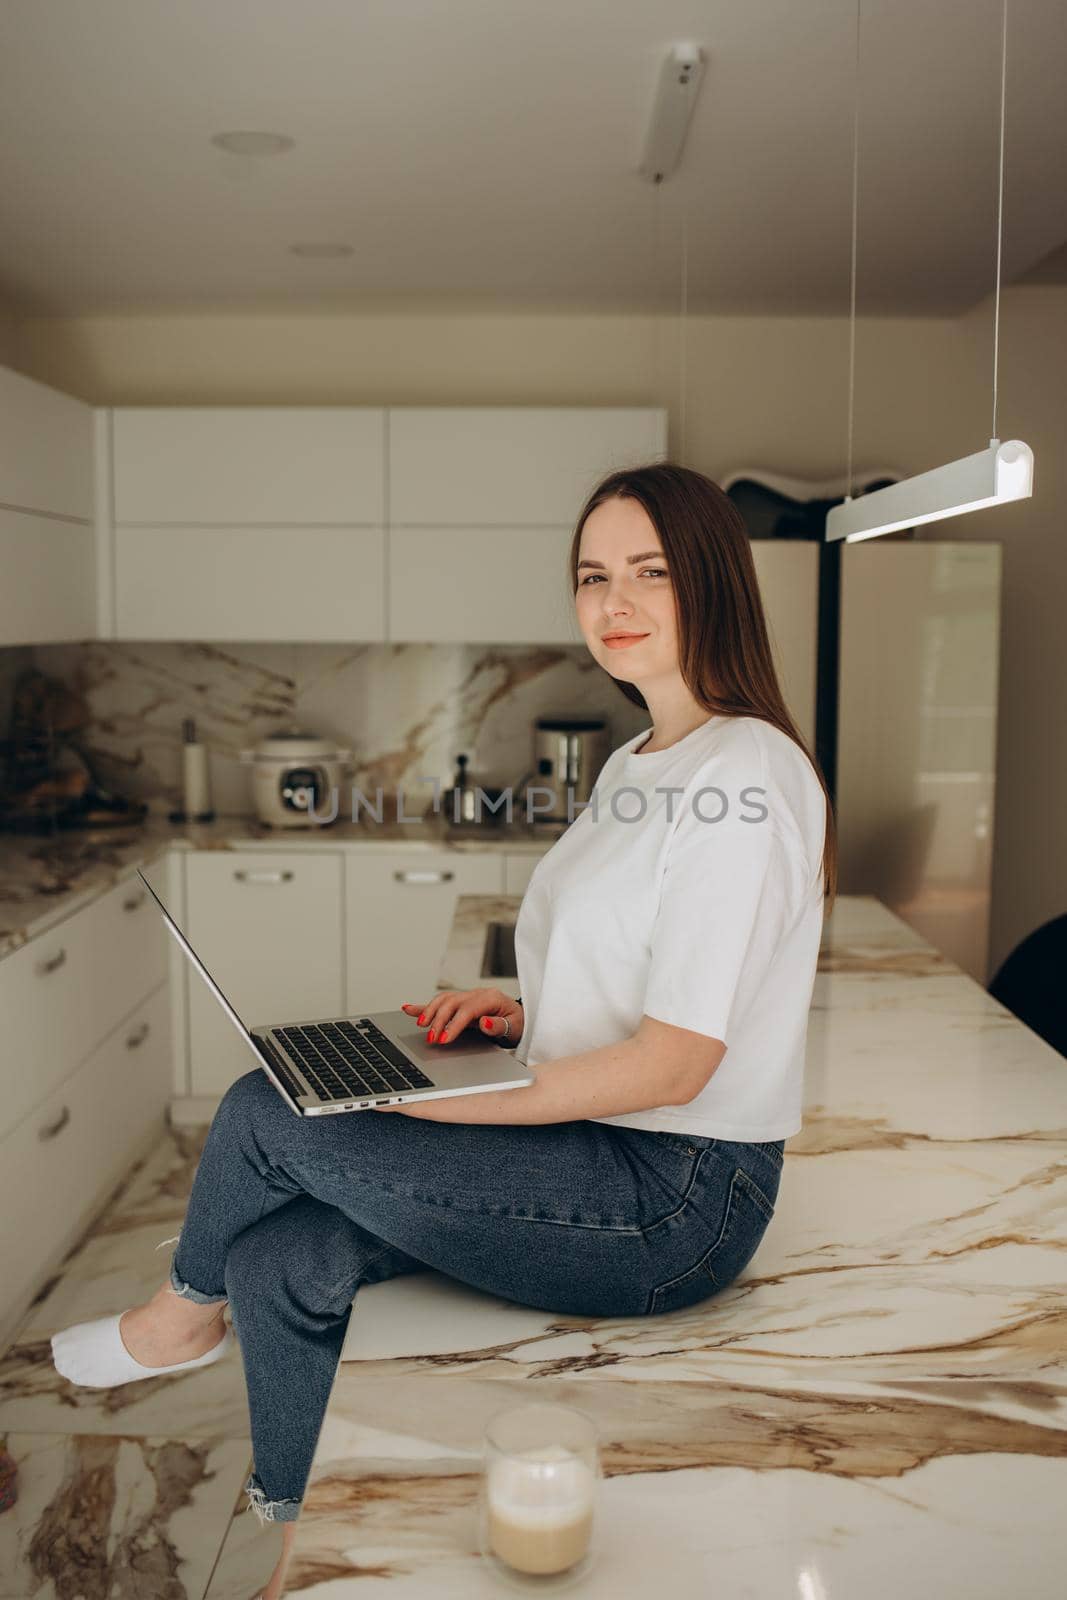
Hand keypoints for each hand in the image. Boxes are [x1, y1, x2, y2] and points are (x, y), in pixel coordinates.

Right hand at [399, 988, 523, 1048]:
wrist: (522, 1020)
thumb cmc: (519, 1024)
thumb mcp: (516, 1028)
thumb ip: (500, 1026)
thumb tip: (485, 1022)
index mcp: (491, 998)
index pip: (468, 1009)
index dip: (454, 1024)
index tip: (444, 1039)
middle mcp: (477, 994)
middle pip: (452, 1003)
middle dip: (439, 1021)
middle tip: (432, 1039)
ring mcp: (468, 997)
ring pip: (443, 999)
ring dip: (430, 1012)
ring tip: (421, 1025)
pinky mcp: (461, 1003)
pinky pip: (441, 1002)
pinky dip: (424, 1006)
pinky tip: (409, 1008)